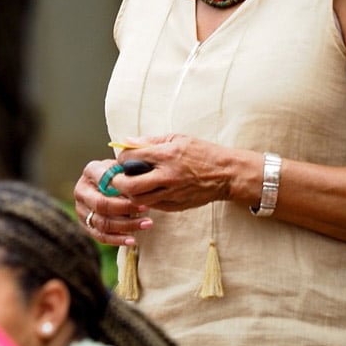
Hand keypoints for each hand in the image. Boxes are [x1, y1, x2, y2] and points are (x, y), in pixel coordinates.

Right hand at [75, 157, 151, 246]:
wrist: (111, 183)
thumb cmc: (122, 173)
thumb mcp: (125, 168)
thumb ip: (130, 173)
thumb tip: (142, 184)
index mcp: (91, 171)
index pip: (104, 184)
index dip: (123, 192)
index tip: (144, 199)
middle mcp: (81, 190)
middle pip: (101, 205)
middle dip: (126, 210)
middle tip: (146, 211)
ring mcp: (81, 208)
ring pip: (102, 223)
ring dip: (126, 226)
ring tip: (146, 224)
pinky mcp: (85, 224)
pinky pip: (100, 236)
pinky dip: (117, 240)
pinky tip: (132, 240)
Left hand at [113, 134, 241, 211]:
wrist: (227, 174)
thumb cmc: (203, 153)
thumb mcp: (178, 139)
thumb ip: (150, 141)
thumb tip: (127, 141)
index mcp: (166, 156)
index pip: (130, 159)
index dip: (121, 159)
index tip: (123, 160)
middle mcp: (167, 176)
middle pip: (129, 185)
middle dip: (117, 182)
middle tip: (118, 178)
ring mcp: (172, 193)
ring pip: (138, 200)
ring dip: (130, 194)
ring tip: (132, 186)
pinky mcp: (176, 206)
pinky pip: (152, 206)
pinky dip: (145, 200)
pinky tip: (148, 192)